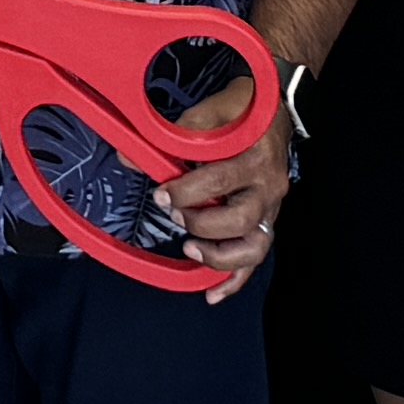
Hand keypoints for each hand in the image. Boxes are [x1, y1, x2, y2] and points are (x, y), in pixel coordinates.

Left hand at [154, 57, 288, 296]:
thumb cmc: (239, 111)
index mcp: (255, 157)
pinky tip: (212, 292)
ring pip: (253, 247)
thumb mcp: (207, 113)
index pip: (220, 181)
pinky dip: (234, 279)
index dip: (185, 191)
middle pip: (239, 220)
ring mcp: (271, 208)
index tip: (161, 193)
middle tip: (174, 214)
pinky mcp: (266, 222)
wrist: (273, 111)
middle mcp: (269, 187)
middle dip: (201, 222)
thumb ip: (171, 136)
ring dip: (219, 255)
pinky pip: (255, 258)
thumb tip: (129, 157)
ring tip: (190, 249)